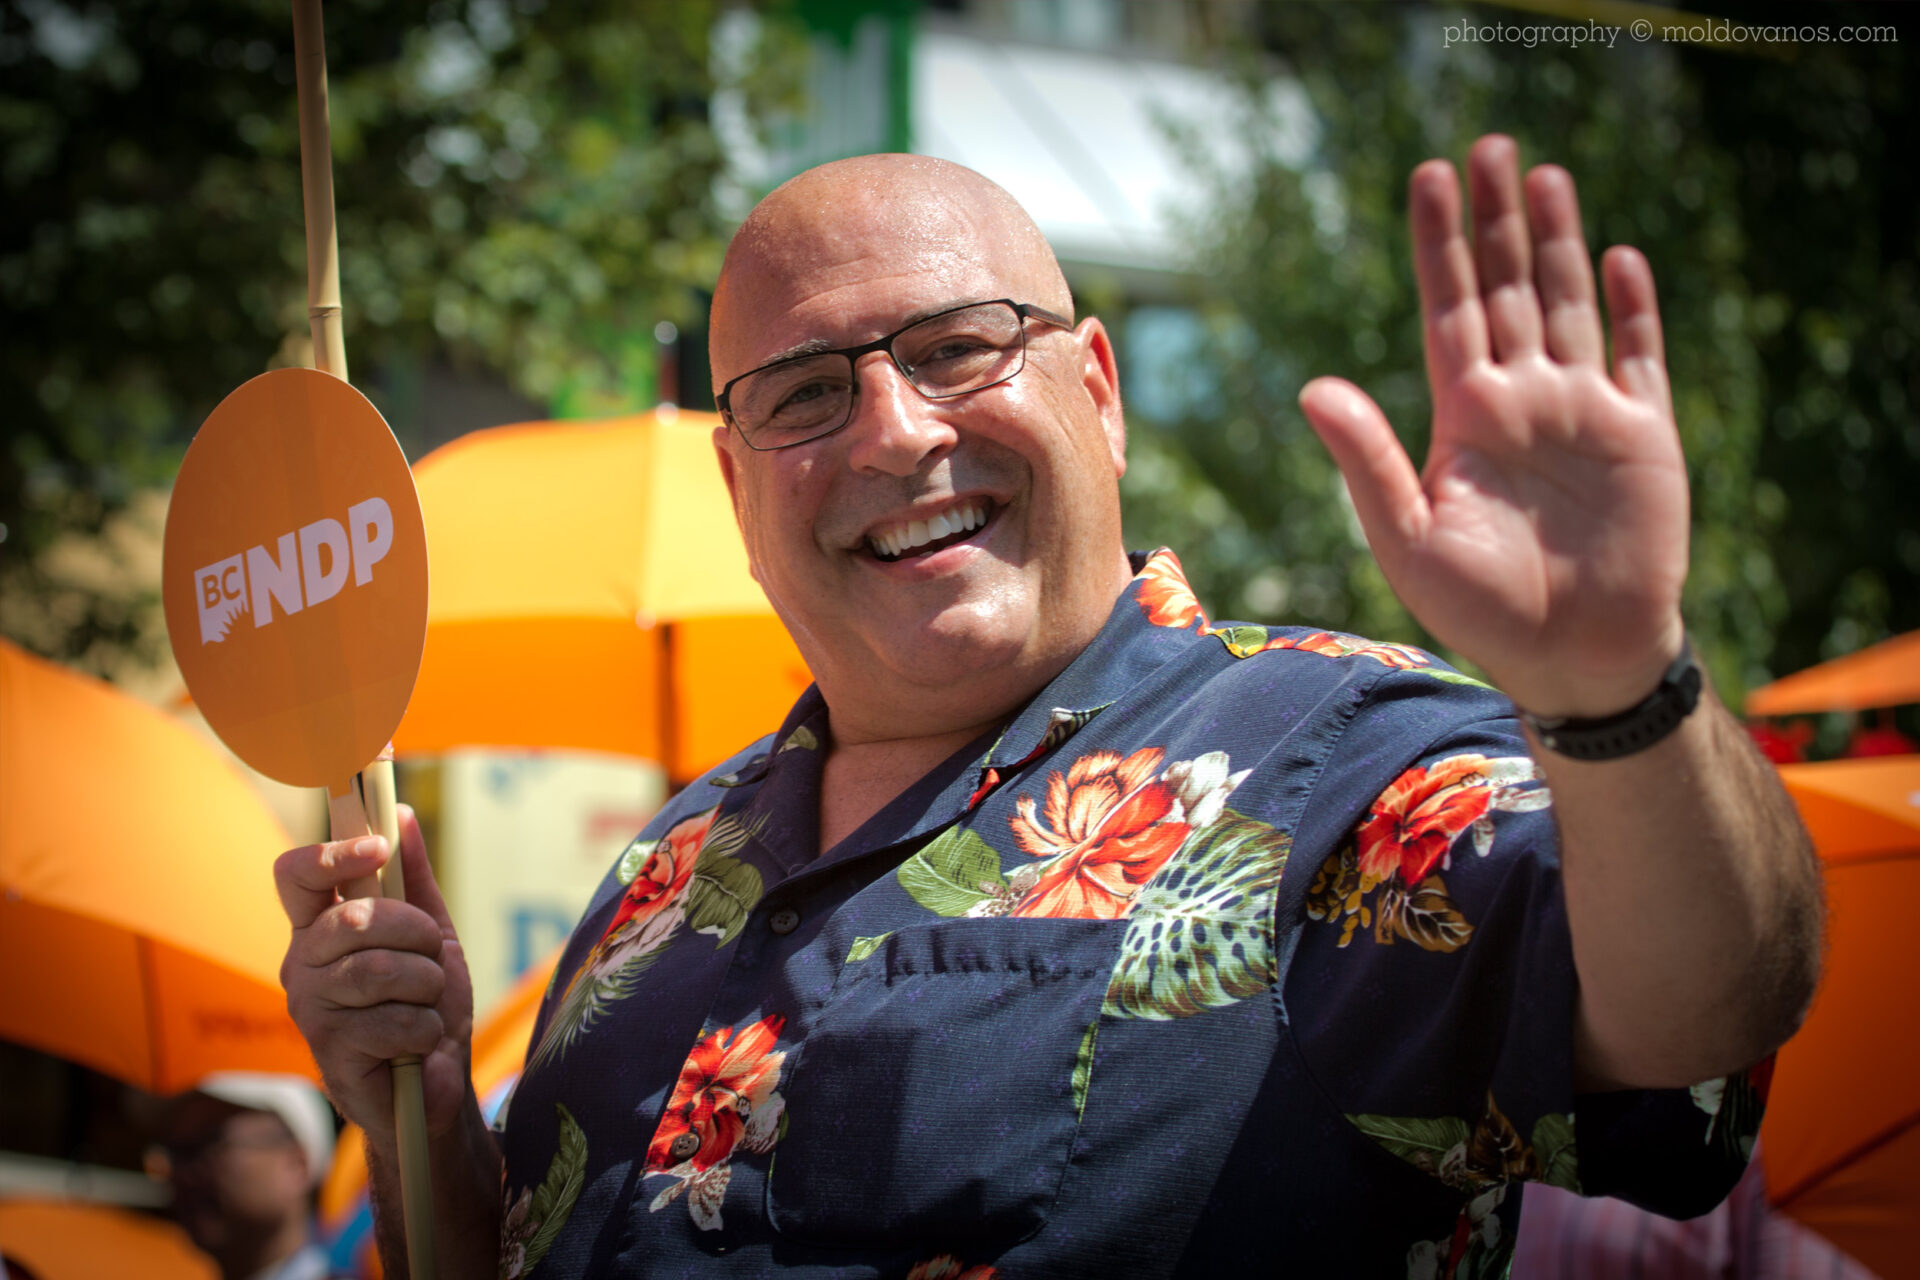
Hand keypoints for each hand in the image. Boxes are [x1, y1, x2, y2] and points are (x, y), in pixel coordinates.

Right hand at [275, 805, 474, 1143]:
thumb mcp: (429, 932)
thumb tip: (401, 810)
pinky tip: (416, 1042)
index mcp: (320, 926)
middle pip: (352, 918)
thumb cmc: (424, 1002)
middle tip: (431, 954)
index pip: (295, 875)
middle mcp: (302, 962)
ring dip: (426, 984)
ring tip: (426, 1002)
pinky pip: (393, 1019)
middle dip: (413, 932)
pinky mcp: (328, 1049)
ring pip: (378, 969)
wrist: (435, 1083)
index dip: (331, 854)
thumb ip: (413, 877)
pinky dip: (425, 1026)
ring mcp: (311, 1007)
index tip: (376, 847)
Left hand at [1299, 134, 1688, 717]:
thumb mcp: (1407, 536)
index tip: (1426, 176)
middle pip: (1504, 289)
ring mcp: (1583, 412)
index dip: (1437, 244)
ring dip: (1556, 242)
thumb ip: (1366, 460)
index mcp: (1463, 418)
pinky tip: (1620, 258)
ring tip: (1542, 174)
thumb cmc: (1481, 612)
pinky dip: (1632, 309)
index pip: (1447, 310)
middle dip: (1495, 220)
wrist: (1572, 659)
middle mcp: (1521, 401)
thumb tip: (1312, 386)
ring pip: (1566, 304)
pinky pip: (1638, 356)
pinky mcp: (1642, 435)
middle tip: (1486, 146)